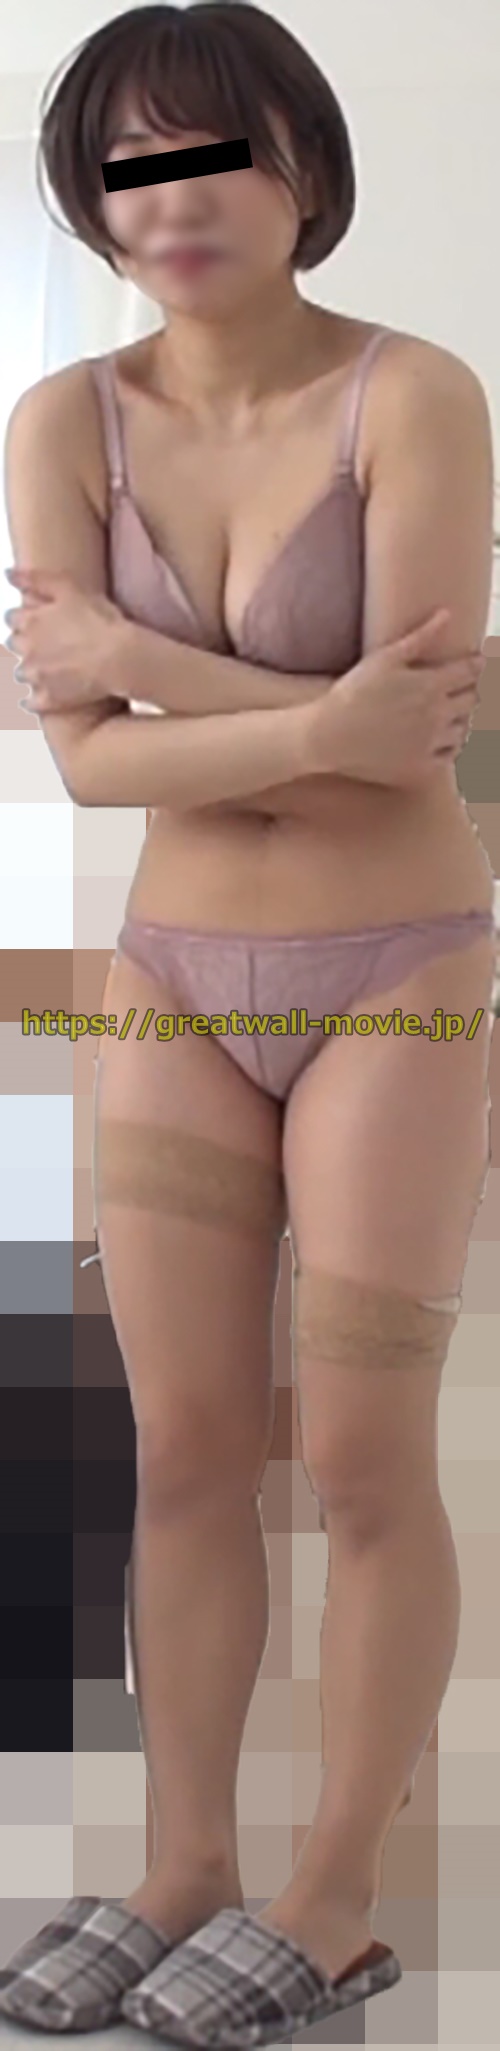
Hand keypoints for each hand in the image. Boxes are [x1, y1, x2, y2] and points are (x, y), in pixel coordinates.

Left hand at [4, 567, 123, 711]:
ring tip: (49, 667)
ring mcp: (37, 676)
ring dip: (30, 669)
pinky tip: (42, 696)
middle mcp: (27, 649)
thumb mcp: (69, 588)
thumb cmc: (100, 621)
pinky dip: (34, 699)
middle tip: (46, 641)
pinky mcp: (50, 699)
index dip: (25, 617)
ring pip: (21, 673)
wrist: (120, 658)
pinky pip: (32, 702)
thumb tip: (8, 573)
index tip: (37, 619)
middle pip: (14, 645)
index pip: (12, 618)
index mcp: (30, 621)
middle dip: (26, 642)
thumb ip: (36, 579)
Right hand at [304, 608, 483, 787]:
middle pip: (471, 700)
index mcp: (431, 685)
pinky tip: (438, 739)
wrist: (329, 736)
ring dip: (459, 719)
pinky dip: (449, 745)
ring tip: (446, 713)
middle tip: (458, 687)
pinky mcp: (421, 766)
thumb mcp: (384, 658)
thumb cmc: (353, 693)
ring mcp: (431, 743)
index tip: (475, 662)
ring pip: (463, 729)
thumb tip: (447, 614)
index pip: (471, 672)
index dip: (476, 664)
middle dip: (468, 690)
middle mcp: (438, 715)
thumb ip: (420, 637)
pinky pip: (450, 756)